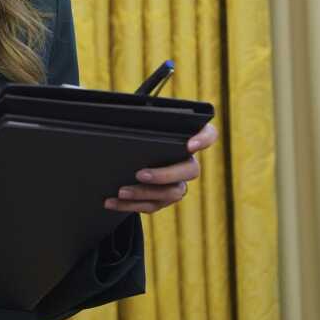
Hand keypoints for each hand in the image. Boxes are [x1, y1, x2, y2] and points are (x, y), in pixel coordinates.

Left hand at [104, 122, 218, 213]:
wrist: (124, 159)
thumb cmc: (134, 136)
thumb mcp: (136, 126)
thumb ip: (139, 120)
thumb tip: (121, 113)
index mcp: (186, 139)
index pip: (208, 134)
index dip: (204, 139)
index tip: (190, 144)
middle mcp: (187, 163)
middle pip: (191, 170)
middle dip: (164, 174)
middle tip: (140, 174)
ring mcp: (178, 183)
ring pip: (171, 193)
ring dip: (144, 193)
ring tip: (121, 191)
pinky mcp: (164, 199)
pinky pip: (152, 205)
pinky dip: (129, 205)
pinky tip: (111, 202)